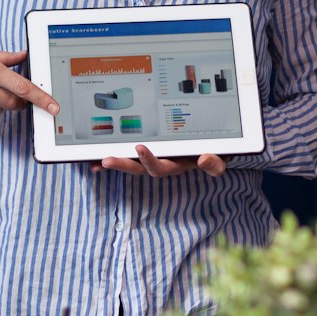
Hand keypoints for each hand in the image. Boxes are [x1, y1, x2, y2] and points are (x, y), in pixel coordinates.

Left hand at [97, 144, 226, 178]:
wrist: (214, 147)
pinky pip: (127, 155)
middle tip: (106, 160)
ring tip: (99, 161)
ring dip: (115, 162)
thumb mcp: (220, 158)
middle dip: (122, 164)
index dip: (148, 160)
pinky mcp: (147, 150)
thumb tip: (204, 159)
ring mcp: (155, 157)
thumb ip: (215, 164)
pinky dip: (113, 158)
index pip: (160, 166)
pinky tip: (95, 161)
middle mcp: (162, 162)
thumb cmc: (216, 151)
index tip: (138, 147)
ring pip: (131, 162)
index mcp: (177, 164)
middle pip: (138, 168)